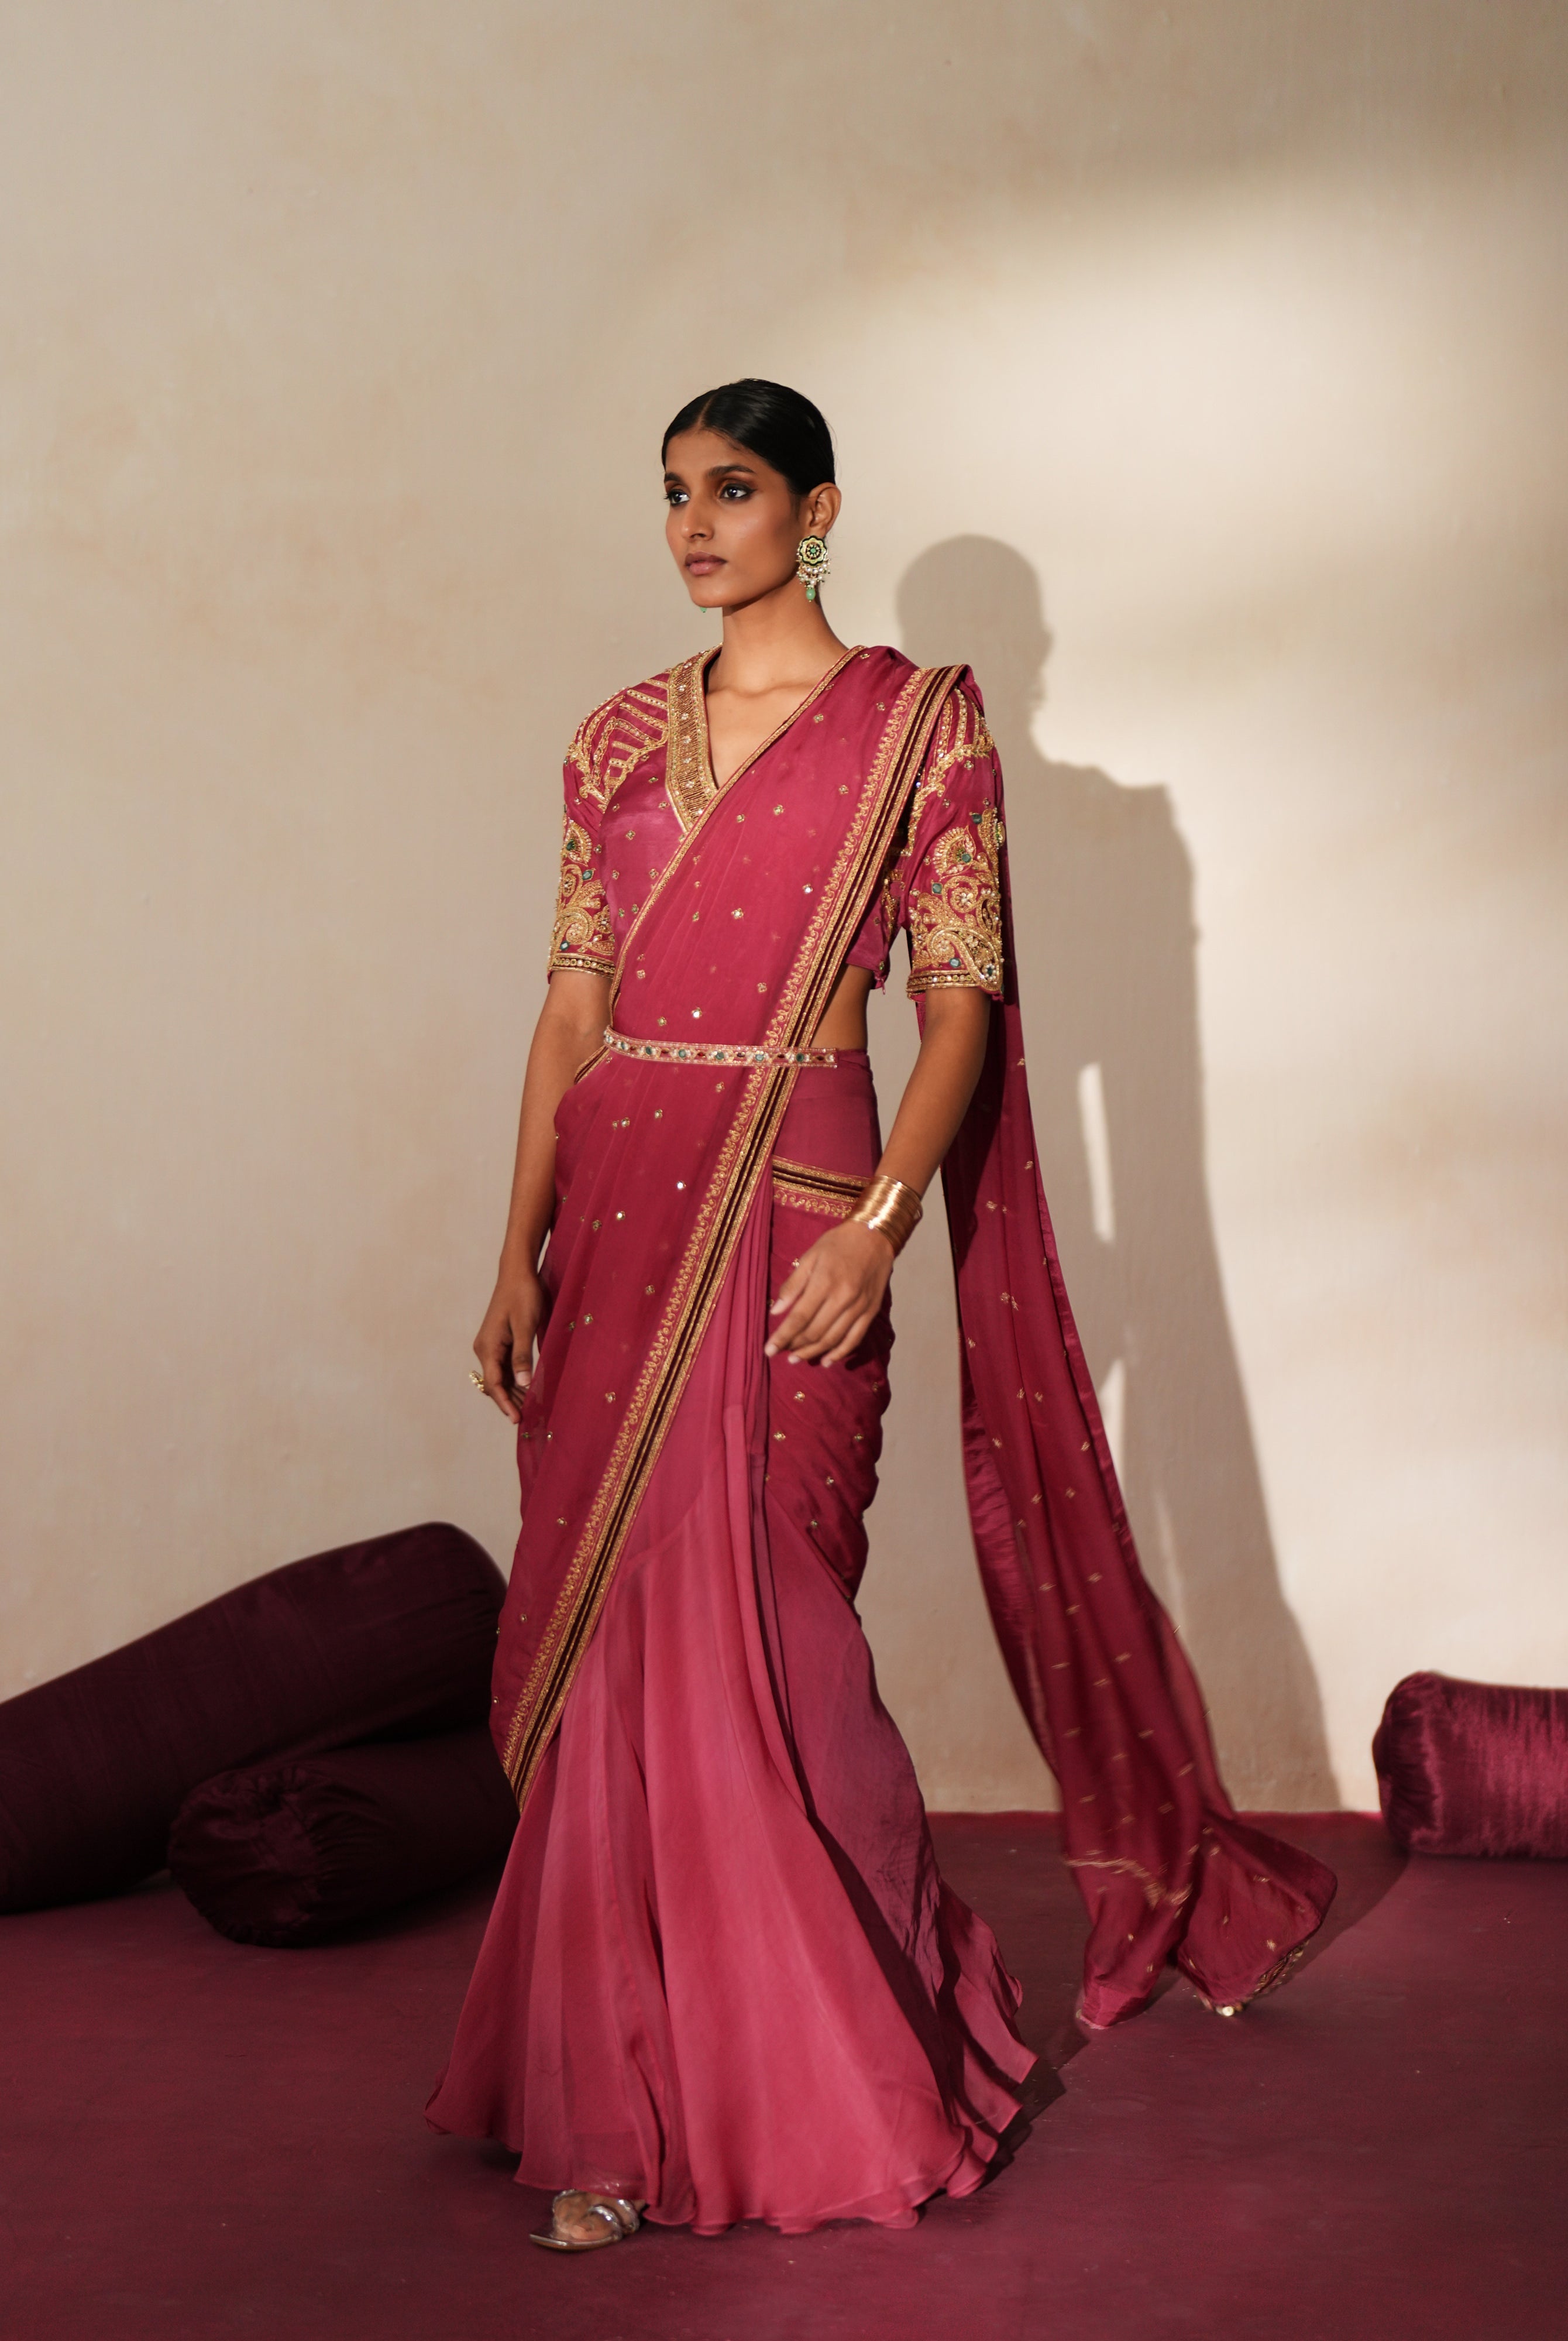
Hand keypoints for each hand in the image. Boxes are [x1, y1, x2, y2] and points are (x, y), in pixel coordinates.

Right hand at [472, 1264, 544, 1423]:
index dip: (504, 1403)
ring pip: (499, 1376)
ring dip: (512, 1391)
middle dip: (508, 1401)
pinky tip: (526, 1388)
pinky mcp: (499, 1340)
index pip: (494, 1383)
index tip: (516, 1419)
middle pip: (495, 1383)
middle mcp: (484, 1348)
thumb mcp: (526, 1326)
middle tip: (526, 1419)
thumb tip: (523, 1384)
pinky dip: (514, 1379)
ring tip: (528, 1408)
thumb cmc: (523, 1296)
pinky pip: (504, 1366)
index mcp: (488, 1347)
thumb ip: (523, 1356)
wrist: (518, 1272)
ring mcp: (490, 1345)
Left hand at [765, 1221, 891, 1366]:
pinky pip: (854, 1339)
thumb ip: (793, 1285)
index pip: (799, 1317)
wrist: (875, 1235)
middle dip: (795, 1346)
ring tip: (797, 1359)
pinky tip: (826, 1361)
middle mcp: (843, 1298)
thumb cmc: (837, 1243)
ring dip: (813, 1353)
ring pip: (833, 1339)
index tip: (768, 1350)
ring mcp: (859, 1307)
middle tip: (781, 1353)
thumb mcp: (810, 1256)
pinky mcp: (871, 1311)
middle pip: (815, 1332)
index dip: (782, 1336)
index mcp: (825, 1282)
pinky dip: (840, 1353)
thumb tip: (776, 1312)